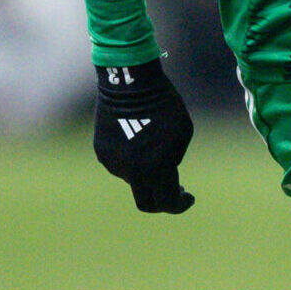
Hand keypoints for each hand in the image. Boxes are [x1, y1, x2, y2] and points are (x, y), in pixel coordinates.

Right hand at [93, 59, 194, 212]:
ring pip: (133, 179)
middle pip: (146, 202)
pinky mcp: (102, 154)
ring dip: (146, 171)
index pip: (167, 203)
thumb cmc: (164, 106)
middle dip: (162, 201)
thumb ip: (174, 161)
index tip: (188, 197)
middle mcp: (132, 172)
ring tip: (152, 142)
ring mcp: (114, 164)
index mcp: (156, 168)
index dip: (180, 205)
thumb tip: (162, 176)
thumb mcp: (182, 134)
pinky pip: (120, 165)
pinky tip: (136, 136)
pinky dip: (131, 159)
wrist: (131, 84)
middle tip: (174, 189)